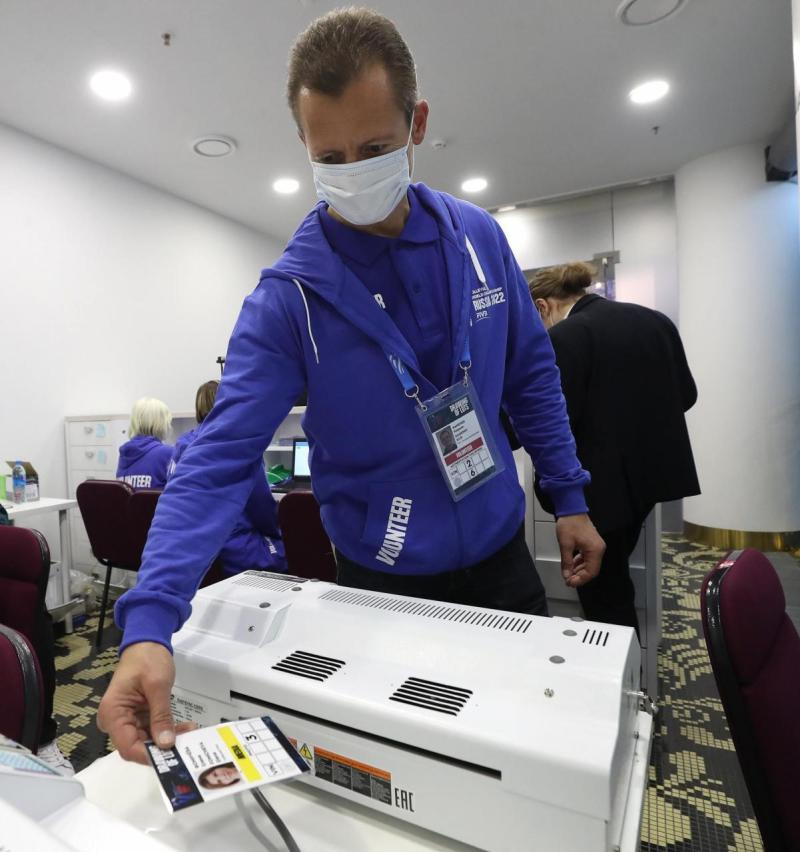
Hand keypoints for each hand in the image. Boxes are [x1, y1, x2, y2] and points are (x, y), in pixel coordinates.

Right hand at [97, 641, 193, 764]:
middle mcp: (114, 720)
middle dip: (161, 747)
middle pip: (136, 745)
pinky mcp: (135, 715)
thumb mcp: (158, 686)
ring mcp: (125, 718)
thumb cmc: (148, 659)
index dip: (148, 755)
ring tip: (189, 732)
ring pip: (145, 739)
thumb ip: (161, 716)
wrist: (146, 643)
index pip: (127, 747)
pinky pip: (149, 729)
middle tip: (187, 743)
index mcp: (113, 713)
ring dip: (166, 738)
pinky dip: (165, 729)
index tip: (171, 757)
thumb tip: (166, 743)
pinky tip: (182, 727)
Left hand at [555, 514, 604, 587]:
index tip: (570, 582)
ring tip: (569, 574)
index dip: (581, 580)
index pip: (591, 571)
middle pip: (592, 569)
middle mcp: (599, 549)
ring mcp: (596, 546)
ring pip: (590, 564)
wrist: (572, 509)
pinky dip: (581, 563)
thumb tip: (567, 576)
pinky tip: (572, 565)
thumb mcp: (565, 545)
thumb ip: (567, 562)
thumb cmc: (569, 524)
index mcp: (595, 550)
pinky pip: (588, 558)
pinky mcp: (592, 544)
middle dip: (580, 576)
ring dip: (580, 570)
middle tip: (568, 580)